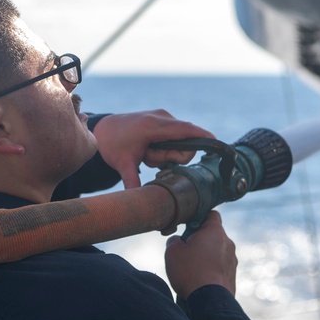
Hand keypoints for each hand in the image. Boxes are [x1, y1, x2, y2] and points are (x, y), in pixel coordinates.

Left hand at [92, 110, 214, 188]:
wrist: (103, 129)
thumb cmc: (113, 145)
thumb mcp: (122, 165)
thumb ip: (132, 182)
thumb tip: (138, 202)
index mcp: (153, 126)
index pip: (185, 130)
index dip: (202, 136)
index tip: (216, 141)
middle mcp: (162, 117)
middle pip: (185, 143)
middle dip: (171, 156)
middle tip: (149, 158)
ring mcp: (163, 117)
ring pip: (179, 142)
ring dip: (165, 153)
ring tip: (145, 153)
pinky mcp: (164, 119)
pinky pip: (175, 137)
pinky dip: (165, 147)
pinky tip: (149, 148)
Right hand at [164, 211, 236, 300]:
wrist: (209, 300)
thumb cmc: (190, 271)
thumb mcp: (172, 251)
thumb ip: (174, 240)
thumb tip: (178, 241)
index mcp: (215, 231)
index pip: (211, 214)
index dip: (199, 218)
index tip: (188, 228)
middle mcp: (227, 242)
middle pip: (213, 235)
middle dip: (200, 240)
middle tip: (186, 251)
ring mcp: (232, 259)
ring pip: (217, 251)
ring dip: (206, 256)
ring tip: (192, 268)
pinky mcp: (232, 275)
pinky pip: (220, 266)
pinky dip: (211, 269)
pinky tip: (200, 279)